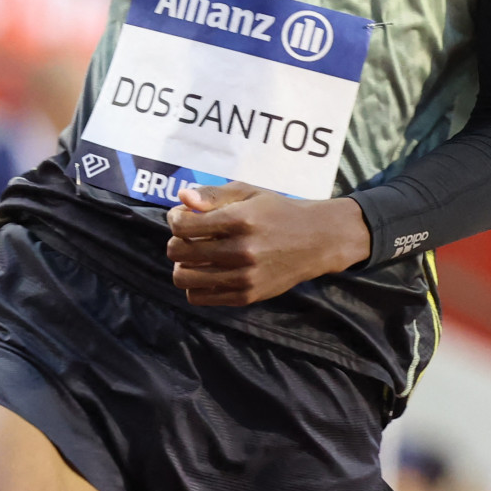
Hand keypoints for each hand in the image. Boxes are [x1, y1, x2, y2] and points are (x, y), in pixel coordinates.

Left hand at [165, 182, 371, 305]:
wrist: (315, 240)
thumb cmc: (277, 211)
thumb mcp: (248, 192)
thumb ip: (212, 195)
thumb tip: (182, 198)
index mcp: (239, 220)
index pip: (183, 225)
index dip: (175, 219)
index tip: (182, 216)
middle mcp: (241, 250)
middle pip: (178, 252)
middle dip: (176, 241)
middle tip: (187, 236)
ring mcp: (244, 277)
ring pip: (184, 278)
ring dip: (182, 265)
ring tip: (194, 256)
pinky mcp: (247, 296)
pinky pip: (200, 298)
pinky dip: (195, 285)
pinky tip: (206, 271)